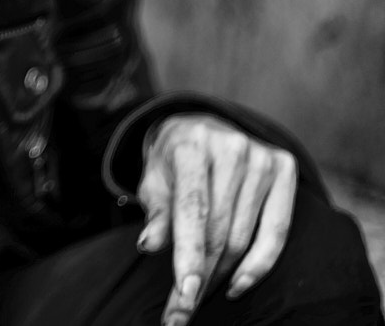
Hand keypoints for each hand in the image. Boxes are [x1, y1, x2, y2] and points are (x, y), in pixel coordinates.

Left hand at [136, 113, 298, 325]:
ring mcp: (261, 157)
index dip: (188, 255)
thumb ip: (155, 212)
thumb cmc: (171, 162)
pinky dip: (257, 265)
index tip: (184, 297)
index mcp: (191, 145)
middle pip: (218, 230)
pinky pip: (276, 232)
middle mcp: (231, 148)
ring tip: (200, 295)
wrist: (200, 126)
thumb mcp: (154, 181)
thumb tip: (149, 246)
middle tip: (182, 310)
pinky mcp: (284, 168)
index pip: (192, 209)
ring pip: (242, 236)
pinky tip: (236, 285)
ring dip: (221, 274)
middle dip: (199, 275)